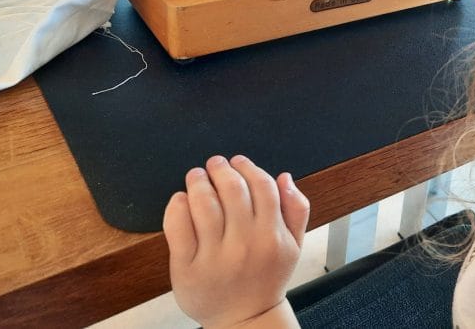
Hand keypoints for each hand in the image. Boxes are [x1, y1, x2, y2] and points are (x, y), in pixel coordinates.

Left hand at [163, 155, 309, 327]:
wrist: (245, 320)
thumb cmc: (266, 278)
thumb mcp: (294, 246)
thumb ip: (297, 209)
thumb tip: (285, 177)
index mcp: (272, 237)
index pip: (262, 187)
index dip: (248, 167)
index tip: (238, 161)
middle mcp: (244, 246)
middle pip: (232, 190)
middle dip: (221, 168)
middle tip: (214, 164)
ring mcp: (214, 258)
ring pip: (204, 204)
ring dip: (198, 181)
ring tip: (196, 176)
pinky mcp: (186, 268)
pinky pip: (178, 226)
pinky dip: (177, 205)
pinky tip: (181, 199)